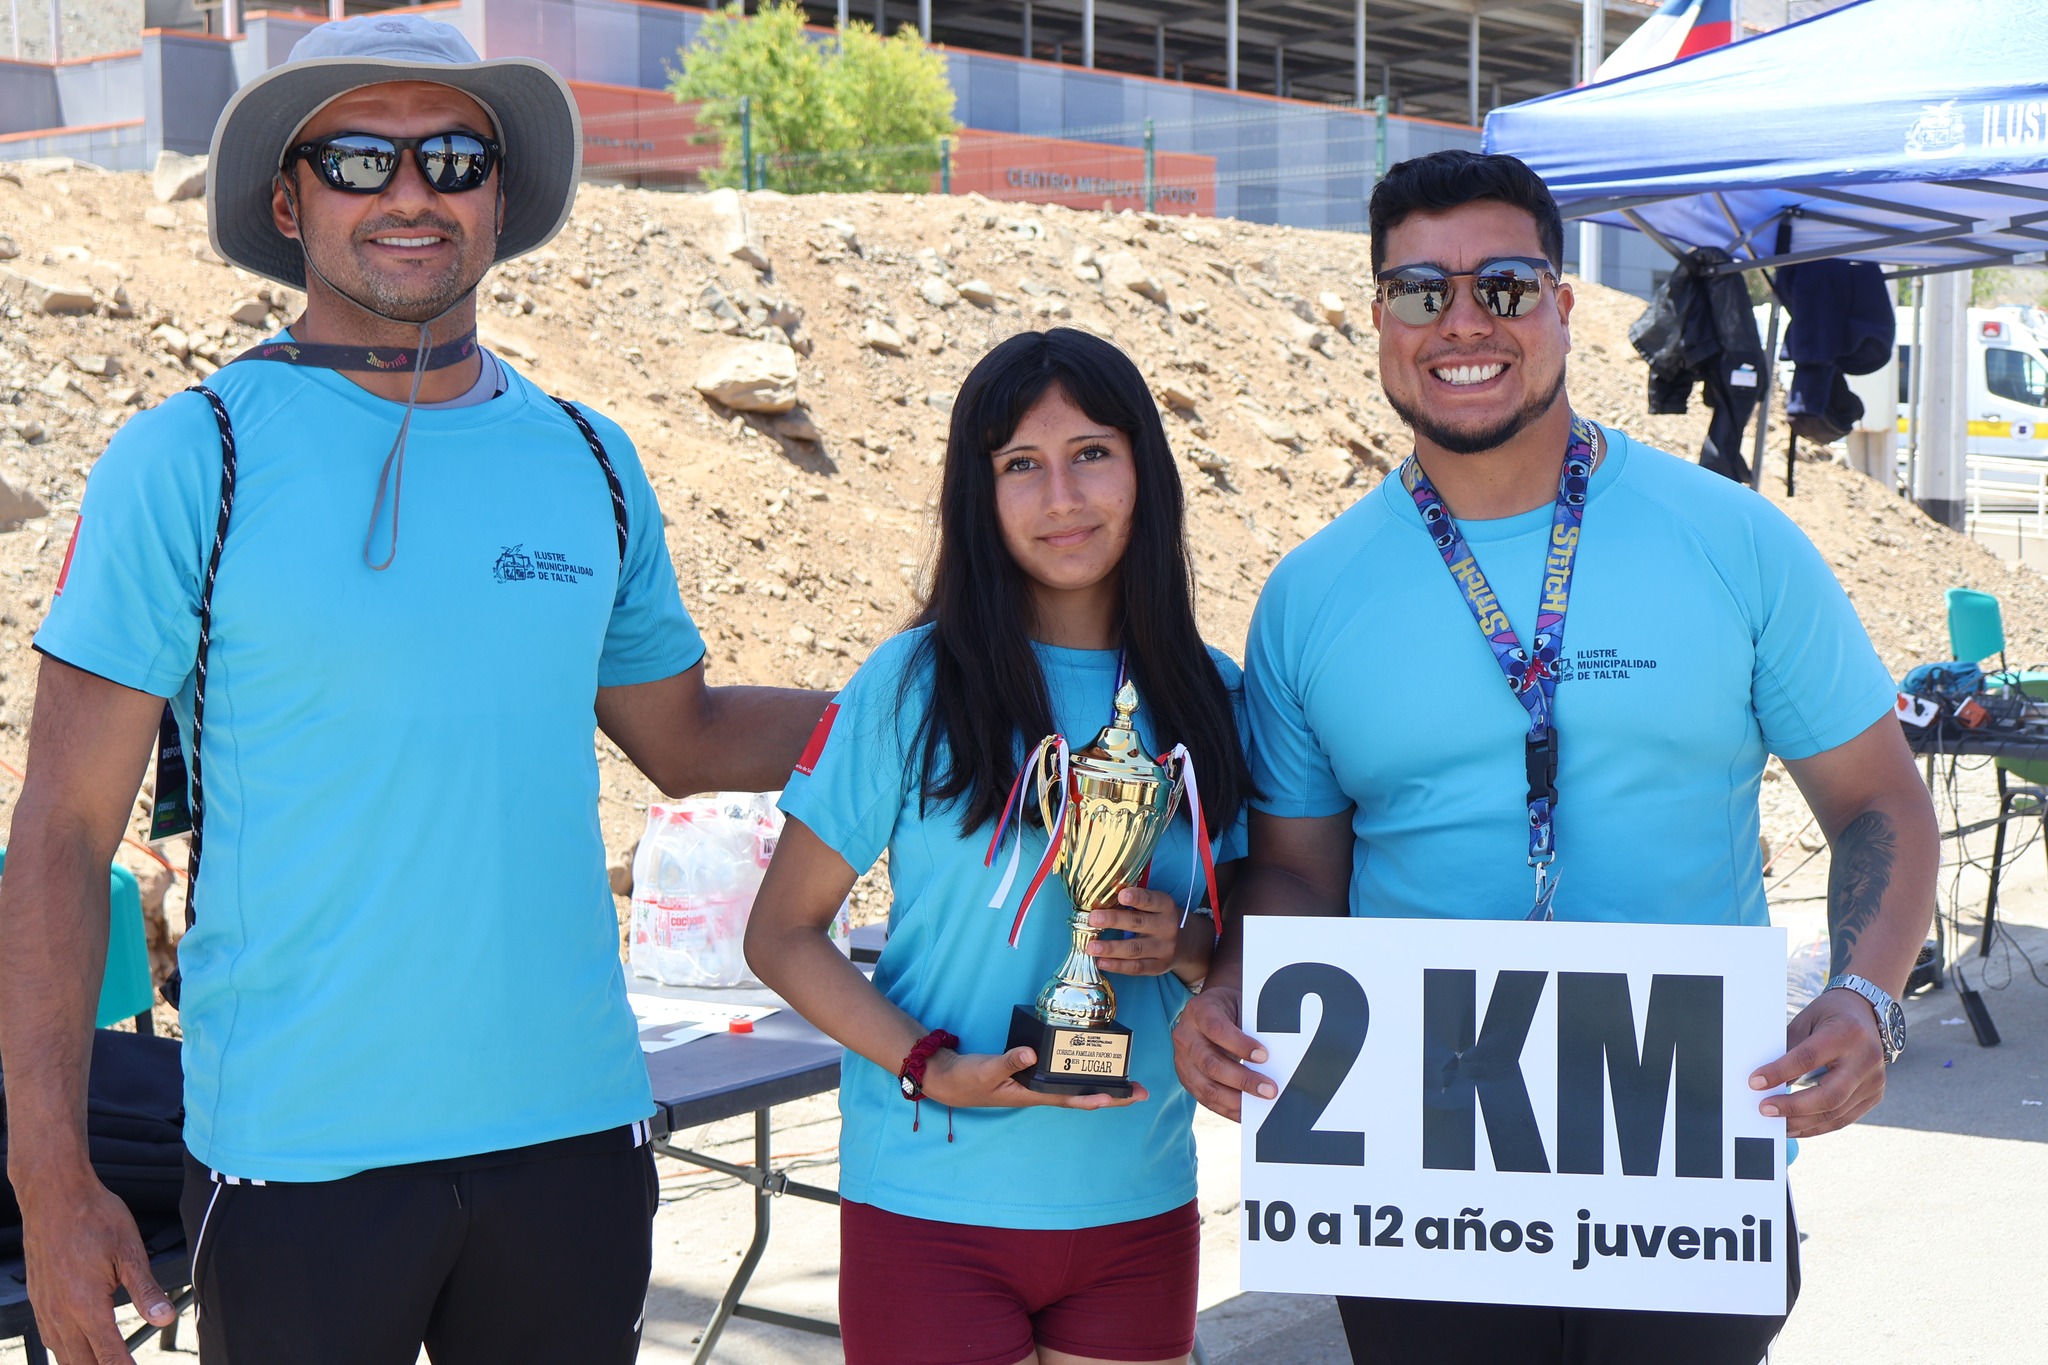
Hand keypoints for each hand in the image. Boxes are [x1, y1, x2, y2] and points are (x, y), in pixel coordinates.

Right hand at [19, 1171, 176, 1364]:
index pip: (109, 1355)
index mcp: (87, 1306)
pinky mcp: (38, 1299)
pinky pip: (50, 1338)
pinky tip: (76, 1349)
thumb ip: (146, 1290)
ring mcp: (46, 1308)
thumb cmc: (93, 1217)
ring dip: (84, 1364)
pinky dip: (66, 1352)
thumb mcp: (130, 1251)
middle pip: (83, 1363)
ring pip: (63, 1355)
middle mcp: (61, 1313)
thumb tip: (164, 1318)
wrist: (54, 1195)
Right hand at [921, 1047, 1148, 1110]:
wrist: (951, 1080)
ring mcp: (1038, 1084)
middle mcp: (1040, 1091)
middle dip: (1114, 1095)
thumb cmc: (969, 1079)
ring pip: (1077, 1087)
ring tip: (1130, 1083)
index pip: (1069, 1098)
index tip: (1118, 1098)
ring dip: (1103, 1085)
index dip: (1094, 1098)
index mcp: (1032, 1093)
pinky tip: (1094, 1068)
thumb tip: (1032, 1052)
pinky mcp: (1033, 1074)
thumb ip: (1008, 1061)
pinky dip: (1082, 1074)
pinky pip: (1064, 1077)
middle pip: (1083, 1095)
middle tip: (1143, 1092)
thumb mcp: (986, 1069)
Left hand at [1088, 888, 1205, 980]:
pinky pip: (1136, 968)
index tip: (1121, 895)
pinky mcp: (1158, 967)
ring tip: (1091, 947)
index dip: (1137, 898)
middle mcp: (1167, 927)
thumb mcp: (1158, 905)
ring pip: (1135, 949)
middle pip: (1138, 923)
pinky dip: (1117, 966)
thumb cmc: (1162, 918)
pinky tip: (1101, 962)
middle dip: (1114, 920)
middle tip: (1093, 919)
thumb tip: (1104, 895)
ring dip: (1111, 948)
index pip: (1151, 900)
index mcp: (1166, 907)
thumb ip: (1137, 900)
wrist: (1189, 944)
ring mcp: (1164, 949)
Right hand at [1170, 986, 1276, 1121]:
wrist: (1208, 1012)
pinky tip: (1247, 1112)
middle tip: (1270, 1090)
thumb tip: (1275, 1057)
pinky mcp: (1186, 1079)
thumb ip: (1252, 1027)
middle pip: (1211, 1063)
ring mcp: (1182, 1060)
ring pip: (1206, 1086)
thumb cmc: (1230, 1010)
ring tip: (1260, 1104)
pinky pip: (1206, 1099)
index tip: (1264, 1056)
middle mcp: (1185, 1036)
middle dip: (1243, 1080)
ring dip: (1236, 1100)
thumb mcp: (1239, 1007)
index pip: (1217, 1029)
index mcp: (1199, 1011)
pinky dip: (1228, 1109)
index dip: (1240, 1044)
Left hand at [1749, 987, 1886, 1137]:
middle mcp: (1865, 1059)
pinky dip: (1817, 1126)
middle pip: (1829, 1095)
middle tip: (1764, 1109)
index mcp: (1846, 1033)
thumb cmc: (1830, 1015)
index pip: (1808, 1058)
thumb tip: (1764, 1080)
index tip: (1754, 1082)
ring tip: (1776, 1124)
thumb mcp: (1806, 1021)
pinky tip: (1797, 1126)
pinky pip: (1843, 1118)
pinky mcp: (1874, 1095)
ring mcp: (1874, 1080)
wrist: (1868, 1014)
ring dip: (1802, 1122)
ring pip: (1836, 1112)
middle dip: (1793, 1106)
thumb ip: (1788, 1048)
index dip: (1779, 1073)